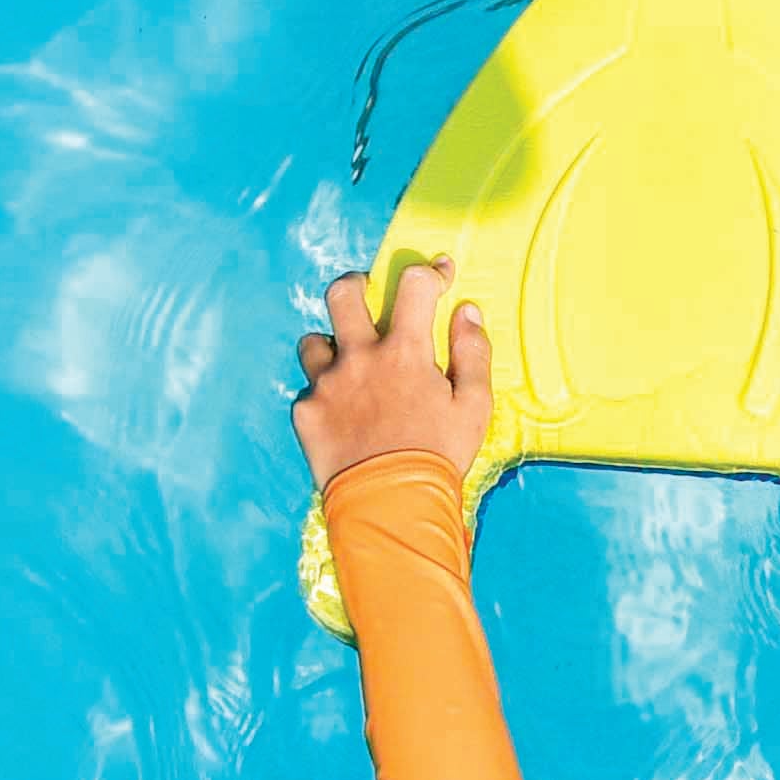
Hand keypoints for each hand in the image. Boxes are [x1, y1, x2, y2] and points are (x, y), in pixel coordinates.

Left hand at [295, 255, 494, 490]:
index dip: (430, 272)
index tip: (439, 274)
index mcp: (403, 351)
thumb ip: (473, 353)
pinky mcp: (305, 414)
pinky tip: (341, 417)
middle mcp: (359, 358)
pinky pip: (308, 390)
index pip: (415, 285)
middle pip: (341, 294)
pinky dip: (324, 396)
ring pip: (313, 341)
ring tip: (348, 367)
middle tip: (365, 296)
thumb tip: (466, 312)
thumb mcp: (474, 406)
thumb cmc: (439, 456)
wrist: (391, 507)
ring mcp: (326, 385)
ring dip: (331, 347)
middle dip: (355, 285)